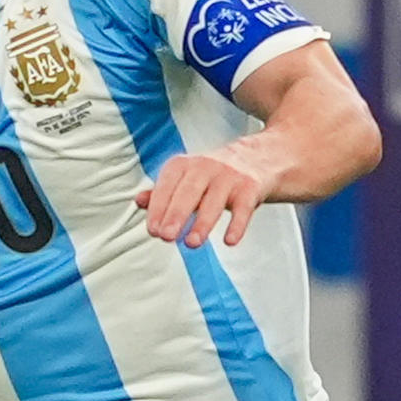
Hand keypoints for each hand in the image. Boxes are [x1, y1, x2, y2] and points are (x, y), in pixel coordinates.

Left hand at [135, 143, 272, 249]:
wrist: (261, 156)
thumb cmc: (216, 174)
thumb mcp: (187, 178)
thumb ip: (164, 191)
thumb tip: (139, 201)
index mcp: (185, 164)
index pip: (167, 185)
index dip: (158, 207)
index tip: (153, 229)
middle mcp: (206, 166)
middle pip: (189, 191)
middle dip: (176, 214)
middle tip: (165, 236)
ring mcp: (230, 176)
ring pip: (214, 200)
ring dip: (203, 222)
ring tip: (192, 243)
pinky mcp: (251, 187)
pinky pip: (244, 208)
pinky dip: (237, 224)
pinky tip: (230, 240)